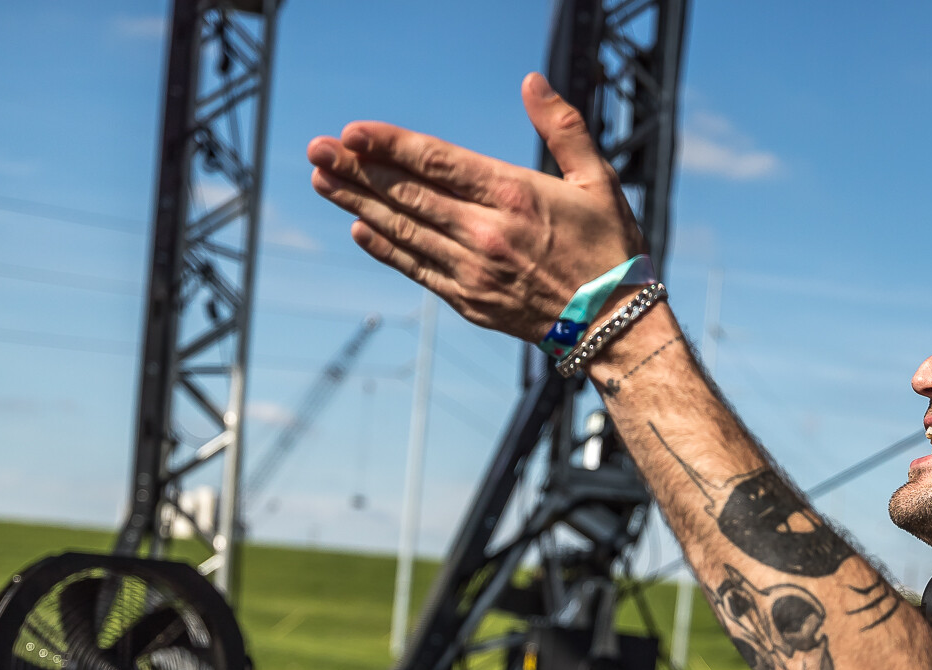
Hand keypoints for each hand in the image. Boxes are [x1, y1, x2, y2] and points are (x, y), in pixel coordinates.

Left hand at [307, 71, 645, 340]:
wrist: (616, 325)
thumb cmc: (611, 247)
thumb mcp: (598, 179)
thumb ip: (562, 127)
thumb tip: (531, 81)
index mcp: (515, 195)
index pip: (437, 161)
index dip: (389, 145)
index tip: (351, 132)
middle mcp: (487, 233)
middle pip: (408, 194)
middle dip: (356, 170)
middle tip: (315, 150)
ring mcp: (474, 271)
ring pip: (403, 230)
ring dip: (357, 206)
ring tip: (321, 182)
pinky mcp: (470, 301)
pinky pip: (417, 269)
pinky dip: (385, 249)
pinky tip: (359, 230)